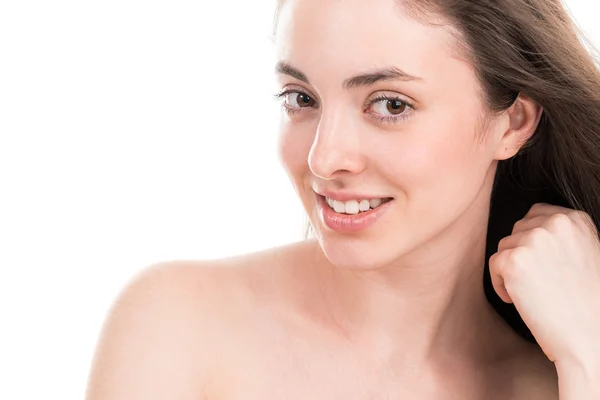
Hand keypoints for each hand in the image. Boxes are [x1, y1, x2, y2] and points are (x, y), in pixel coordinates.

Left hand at [489, 203, 599, 364]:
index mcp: (575, 219)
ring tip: (532, 293)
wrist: (591, 337)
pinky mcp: (514, 260)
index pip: (536, 213)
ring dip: (511, 269)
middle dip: (521, 254)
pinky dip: (501, 285)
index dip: (531, 238)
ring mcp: (534, 240)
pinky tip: (519, 301)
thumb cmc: (589, 303)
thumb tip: (529, 229)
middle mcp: (555, 223)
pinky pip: (494, 265)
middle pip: (517, 229)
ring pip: (504, 247)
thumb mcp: (586, 254)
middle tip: (536, 281)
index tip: (537, 262)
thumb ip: (561, 237)